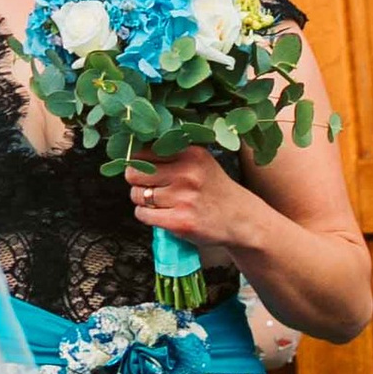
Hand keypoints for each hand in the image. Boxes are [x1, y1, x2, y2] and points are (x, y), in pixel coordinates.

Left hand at [127, 147, 252, 255]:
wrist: (242, 220)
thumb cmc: (214, 189)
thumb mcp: (200, 162)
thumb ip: (171, 154)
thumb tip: (130, 153)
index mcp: (190, 154)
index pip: (142, 152)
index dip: (138, 161)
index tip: (143, 168)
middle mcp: (187, 174)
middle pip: (134, 173)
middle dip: (137, 181)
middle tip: (149, 186)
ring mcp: (183, 198)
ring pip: (137, 195)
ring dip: (142, 200)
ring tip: (160, 202)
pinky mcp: (180, 221)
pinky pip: (143, 214)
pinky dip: (147, 215)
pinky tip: (162, 214)